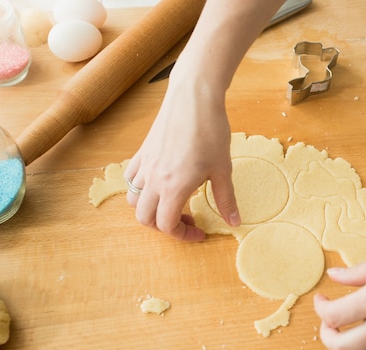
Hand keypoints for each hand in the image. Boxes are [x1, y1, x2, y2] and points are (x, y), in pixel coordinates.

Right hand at [124, 79, 239, 240]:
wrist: (194, 98)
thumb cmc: (210, 131)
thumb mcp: (223, 169)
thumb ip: (226, 200)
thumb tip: (234, 223)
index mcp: (174, 187)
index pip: (166, 225)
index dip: (182, 235)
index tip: (199, 231)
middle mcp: (153, 180)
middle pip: (145, 218)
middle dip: (164, 227)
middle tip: (187, 219)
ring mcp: (145, 165)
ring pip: (133, 200)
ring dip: (150, 210)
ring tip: (172, 203)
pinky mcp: (142, 152)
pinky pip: (131, 178)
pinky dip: (140, 189)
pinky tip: (159, 183)